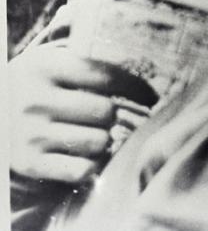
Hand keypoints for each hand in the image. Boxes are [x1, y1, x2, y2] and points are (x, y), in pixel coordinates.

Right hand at [9, 43, 157, 182]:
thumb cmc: (33, 87)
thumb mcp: (50, 64)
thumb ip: (88, 64)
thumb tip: (143, 76)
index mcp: (44, 67)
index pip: (107, 76)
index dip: (136, 87)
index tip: (151, 96)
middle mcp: (34, 100)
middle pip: (106, 111)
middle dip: (114, 115)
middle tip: (109, 117)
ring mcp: (30, 134)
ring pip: (99, 142)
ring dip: (104, 140)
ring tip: (93, 135)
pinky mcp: (29, 164)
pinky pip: (82, 169)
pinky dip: (91, 165)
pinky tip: (85, 156)